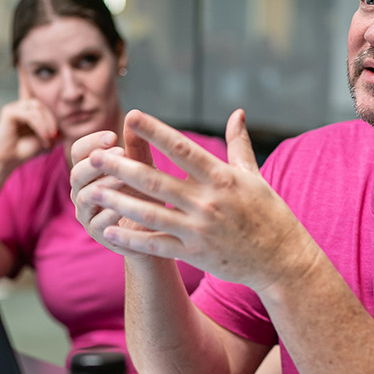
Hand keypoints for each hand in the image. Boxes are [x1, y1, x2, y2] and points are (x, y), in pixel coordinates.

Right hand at [0, 98, 59, 171]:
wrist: (5, 162)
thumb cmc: (22, 152)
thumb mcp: (43, 141)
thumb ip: (53, 134)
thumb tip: (67, 131)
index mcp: (25, 112)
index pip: (43, 108)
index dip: (52, 120)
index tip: (58, 136)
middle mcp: (18, 108)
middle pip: (40, 106)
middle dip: (51, 120)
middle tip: (55, 136)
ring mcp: (12, 108)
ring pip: (36, 109)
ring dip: (46, 124)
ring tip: (49, 138)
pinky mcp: (8, 113)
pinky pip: (29, 115)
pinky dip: (40, 126)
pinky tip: (44, 137)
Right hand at [70, 122, 160, 256]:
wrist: (156, 231)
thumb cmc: (146, 195)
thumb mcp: (144, 168)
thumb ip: (136, 146)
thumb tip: (133, 114)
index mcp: (89, 172)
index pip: (78, 152)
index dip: (92, 142)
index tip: (114, 135)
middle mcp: (82, 192)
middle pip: (76, 173)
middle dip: (96, 162)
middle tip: (120, 152)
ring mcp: (87, 214)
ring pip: (84, 198)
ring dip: (104, 185)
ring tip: (123, 178)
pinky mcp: (98, 235)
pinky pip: (98, 223)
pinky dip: (110, 214)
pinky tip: (125, 207)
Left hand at [78, 108, 316, 293]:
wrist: (282, 260)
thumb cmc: (269, 213)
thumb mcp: (255, 176)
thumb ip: (238, 144)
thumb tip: (237, 112)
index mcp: (222, 177)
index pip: (182, 148)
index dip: (155, 131)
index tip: (131, 116)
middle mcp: (208, 201)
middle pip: (156, 180)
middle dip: (121, 168)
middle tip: (94, 156)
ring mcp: (199, 230)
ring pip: (149, 213)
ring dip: (118, 201)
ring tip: (91, 191)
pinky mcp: (195, 254)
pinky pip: (156, 244)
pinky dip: (131, 237)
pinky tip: (109, 228)